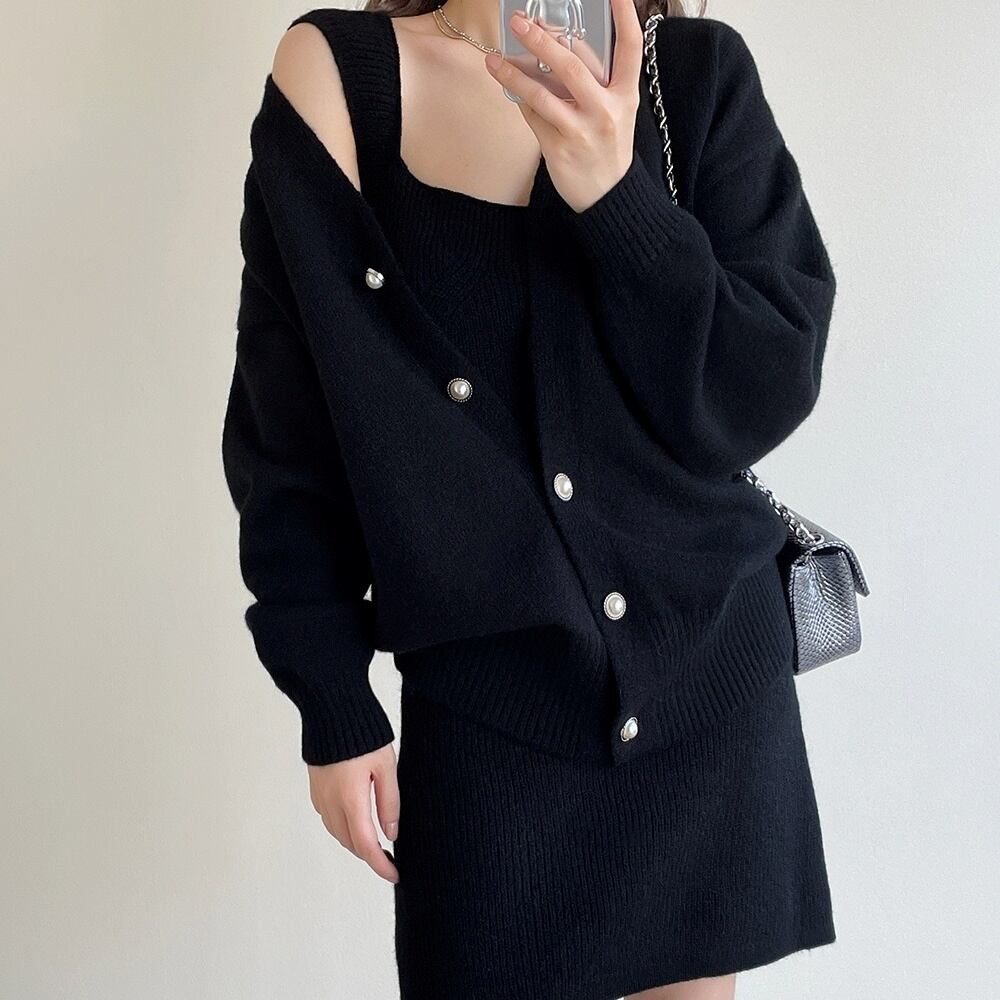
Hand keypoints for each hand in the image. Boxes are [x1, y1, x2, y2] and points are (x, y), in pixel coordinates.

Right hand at [308, 742, 399, 883]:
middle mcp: (331, 804)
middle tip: (390, 858)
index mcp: (351, 800)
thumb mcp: (386, 767)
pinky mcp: (316, 789)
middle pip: (351, 843)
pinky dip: (344, 828)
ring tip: (376, 842)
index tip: (394, 874)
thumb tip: (391, 833)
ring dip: (356, 842)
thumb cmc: (363, 736)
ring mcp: (320, 797)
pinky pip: (329, 819)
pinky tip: (357, 821)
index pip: (366, 846)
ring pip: (338, 833)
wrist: (332, 712)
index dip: (381, 865)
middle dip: (370, 855)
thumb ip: (389, 802)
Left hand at [483, 0, 643, 212]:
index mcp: (626, 96)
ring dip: (513, 74)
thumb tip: (558, 49)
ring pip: (542, 94)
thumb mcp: (616, 112)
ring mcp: (582, 131)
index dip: (625, 17)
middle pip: (572, 66)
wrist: (607, 195)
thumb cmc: (608, 146)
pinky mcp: (559, 149)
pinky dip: (520, 101)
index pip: (631, 48)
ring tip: (494, 59)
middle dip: (542, 41)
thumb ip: (597, 83)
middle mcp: (606, 111)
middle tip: (519, 22)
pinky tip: (509, 88)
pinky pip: (533, 117)